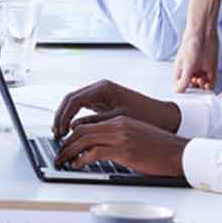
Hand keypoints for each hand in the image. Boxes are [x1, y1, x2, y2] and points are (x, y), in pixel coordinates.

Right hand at [53, 79, 179, 137]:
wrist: (165, 116)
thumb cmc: (146, 116)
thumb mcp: (118, 120)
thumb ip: (95, 122)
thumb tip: (73, 128)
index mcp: (103, 88)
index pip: (74, 100)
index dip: (63, 117)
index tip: (60, 131)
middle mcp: (99, 88)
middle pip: (70, 100)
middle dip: (61, 116)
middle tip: (56, 134)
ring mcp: (101, 94)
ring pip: (74, 103)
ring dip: (66, 117)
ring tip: (60, 134)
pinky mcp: (103, 102)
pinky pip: (82, 108)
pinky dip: (75, 118)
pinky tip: (72, 130)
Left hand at [54, 115, 188, 175]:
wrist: (180, 153)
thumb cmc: (161, 149)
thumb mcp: (136, 136)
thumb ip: (118, 138)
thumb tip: (100, 149)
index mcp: (120, 120)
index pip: (88, 124)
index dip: (73, 134)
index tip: (65, 144)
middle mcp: (118, 125)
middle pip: (82, 130)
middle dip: (66, 143)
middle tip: (58, 154)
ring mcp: (120, 136)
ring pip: (84, 139)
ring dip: (69, 151)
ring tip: (62, 161)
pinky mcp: (123, 150)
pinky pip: (94, 152)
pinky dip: (81, 159)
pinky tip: (76, 165)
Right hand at [173, 23, 219, 91]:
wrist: (204, 34)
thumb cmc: (190, 45)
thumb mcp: (186, 65)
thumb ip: (183, 80)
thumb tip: (177, 92)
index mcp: (181, 72)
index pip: (181, 87)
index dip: (184, 92)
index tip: (188, 94)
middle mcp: (190, 73)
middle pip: (192, 89)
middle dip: (195, 91)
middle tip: (196, 88)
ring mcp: (201, 72)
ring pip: (202, 87)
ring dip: (202, 88)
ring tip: (201, 81)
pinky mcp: (211, 70)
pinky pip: (211, 83)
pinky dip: (210, 85)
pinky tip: (207, 81)